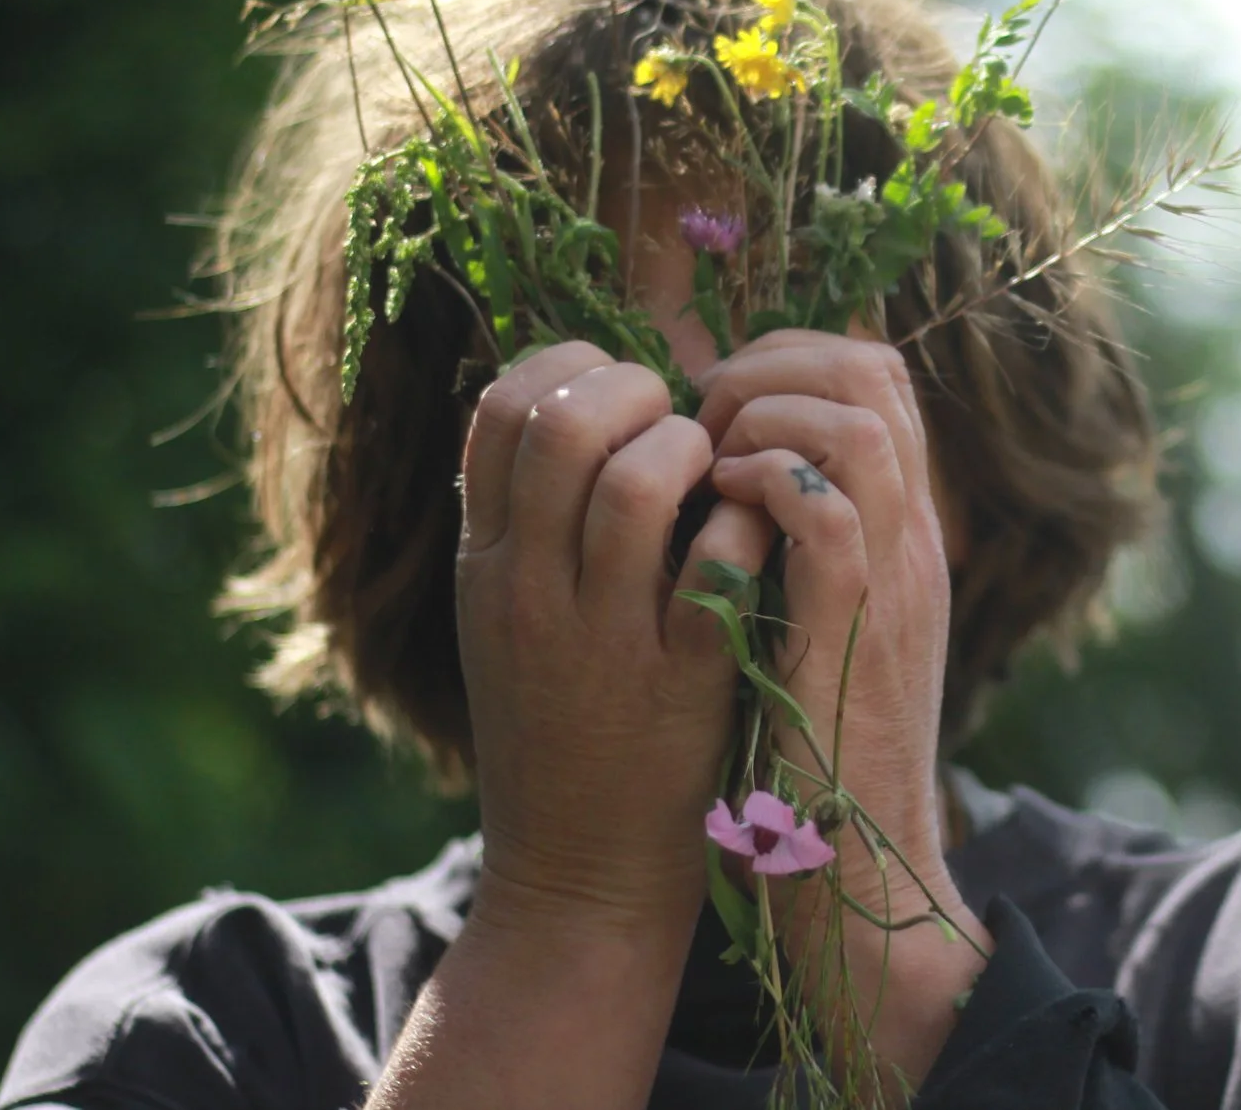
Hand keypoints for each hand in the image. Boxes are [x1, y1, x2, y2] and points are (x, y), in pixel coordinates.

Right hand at [456, 341, 779, 938]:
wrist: (578, 872)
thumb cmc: (559, 722)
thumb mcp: (507, 615)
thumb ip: (528, 515)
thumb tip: (576, 395)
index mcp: (485, 563)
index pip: (501, 409)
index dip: (570, 369)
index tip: (618, 391)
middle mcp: (529, 590)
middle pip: (561, 425)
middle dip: (634, 392)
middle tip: (675, 421)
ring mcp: (602, 637)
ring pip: (637, 483)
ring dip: (693, 453)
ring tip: (715, 474)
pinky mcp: (681, 680)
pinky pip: (718, 564)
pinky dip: (748, 526)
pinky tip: (755, 535)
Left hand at [697, 331, 993, 1081]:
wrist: (860, 878)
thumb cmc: (812, 762)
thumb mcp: (818, 634)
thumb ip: (796, 560)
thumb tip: (727, 488)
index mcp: (903, 539)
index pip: (878, 382)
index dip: (793, 358)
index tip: (718, 401)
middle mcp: (910, 544)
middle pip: (875, 374)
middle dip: (776, 363)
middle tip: (704, 414)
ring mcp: (889, 582)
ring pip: (859, 421)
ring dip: (767, 412)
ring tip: (709, 456)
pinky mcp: (850, 630)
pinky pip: (824, 507)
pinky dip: (762, 482)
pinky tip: (715, 509)